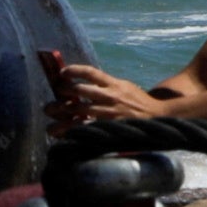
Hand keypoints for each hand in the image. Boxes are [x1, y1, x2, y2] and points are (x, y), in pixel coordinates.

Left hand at [41, 50, 161, 125]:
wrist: (157, 116)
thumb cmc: (136, 101)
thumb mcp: (123, 86)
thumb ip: (105, 84)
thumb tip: (81, 80)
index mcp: (113, 84)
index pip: (90, 72)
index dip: (74, 70)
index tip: (62, 73)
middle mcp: (111, 96)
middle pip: (80, 91)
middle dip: (62, 94)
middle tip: (50, 103)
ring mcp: (110, 112)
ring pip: (81, 111)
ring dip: (63, 116)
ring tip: (50, 122)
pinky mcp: (111, 127)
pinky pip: (89, 128)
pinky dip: (75, 132)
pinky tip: (64, 136)